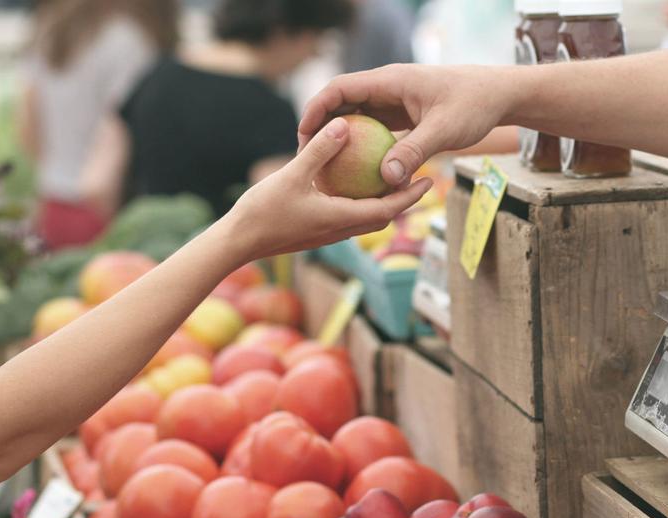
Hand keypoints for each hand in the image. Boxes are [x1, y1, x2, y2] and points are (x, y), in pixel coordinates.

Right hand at [226, 117, 432, 262]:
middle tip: (420, 178)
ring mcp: (328, 233)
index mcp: (341, 219)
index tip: (429, 180)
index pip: (388, 209)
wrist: (238, 243)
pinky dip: (359, 202)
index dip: (410, 196)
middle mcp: (340, 230)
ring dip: (383, 202)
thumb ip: (319, 150)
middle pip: (383, 216)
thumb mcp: (292, 175)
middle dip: (404, 199)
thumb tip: (344, 124)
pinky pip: (347, 216)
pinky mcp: (316, 232)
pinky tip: (353, 184)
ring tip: (393, 179)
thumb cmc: (263, 211)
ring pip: (366, 218)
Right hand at [298, 64, 513, 186]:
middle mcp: (388, 88)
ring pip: (358, 117)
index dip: (317, 109)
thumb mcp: (444, 130)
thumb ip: (414, 152)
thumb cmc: (474, 105)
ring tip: (326, 167)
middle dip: (322, 127)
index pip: (340, 88)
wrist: (498, 95)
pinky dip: (364, 147)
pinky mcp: (404, 115)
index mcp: (390, 81)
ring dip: (342, 139)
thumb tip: (386, 179)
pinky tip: (358, 173)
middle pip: (343, 103)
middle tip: (307, 157)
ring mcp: (395, 101)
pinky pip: (376, 130)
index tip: (303, 135)